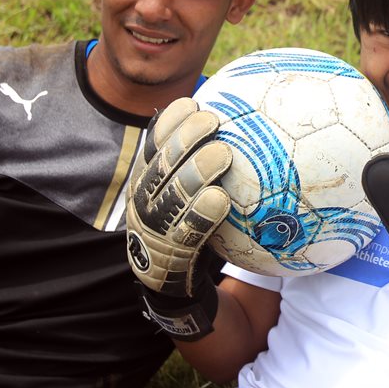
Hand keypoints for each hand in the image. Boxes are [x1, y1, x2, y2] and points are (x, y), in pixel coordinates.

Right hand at [125, 97, 233, 340]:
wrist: (172, 285)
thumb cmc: (189, 228)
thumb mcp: (189, 194)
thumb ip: (203, 163)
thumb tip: (245, 122)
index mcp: (146, 182)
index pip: (152, 145)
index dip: (170, 123)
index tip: (193, 102)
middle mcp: (143, 203)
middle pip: (161, 165)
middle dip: (185, 139)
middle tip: (213, 121)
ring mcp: (152, 230)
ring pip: (171, 195)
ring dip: (196, 171)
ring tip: (222, 153)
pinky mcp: (167, 256)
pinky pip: (184, 232)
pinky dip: (200, 214)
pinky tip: (220, 198)